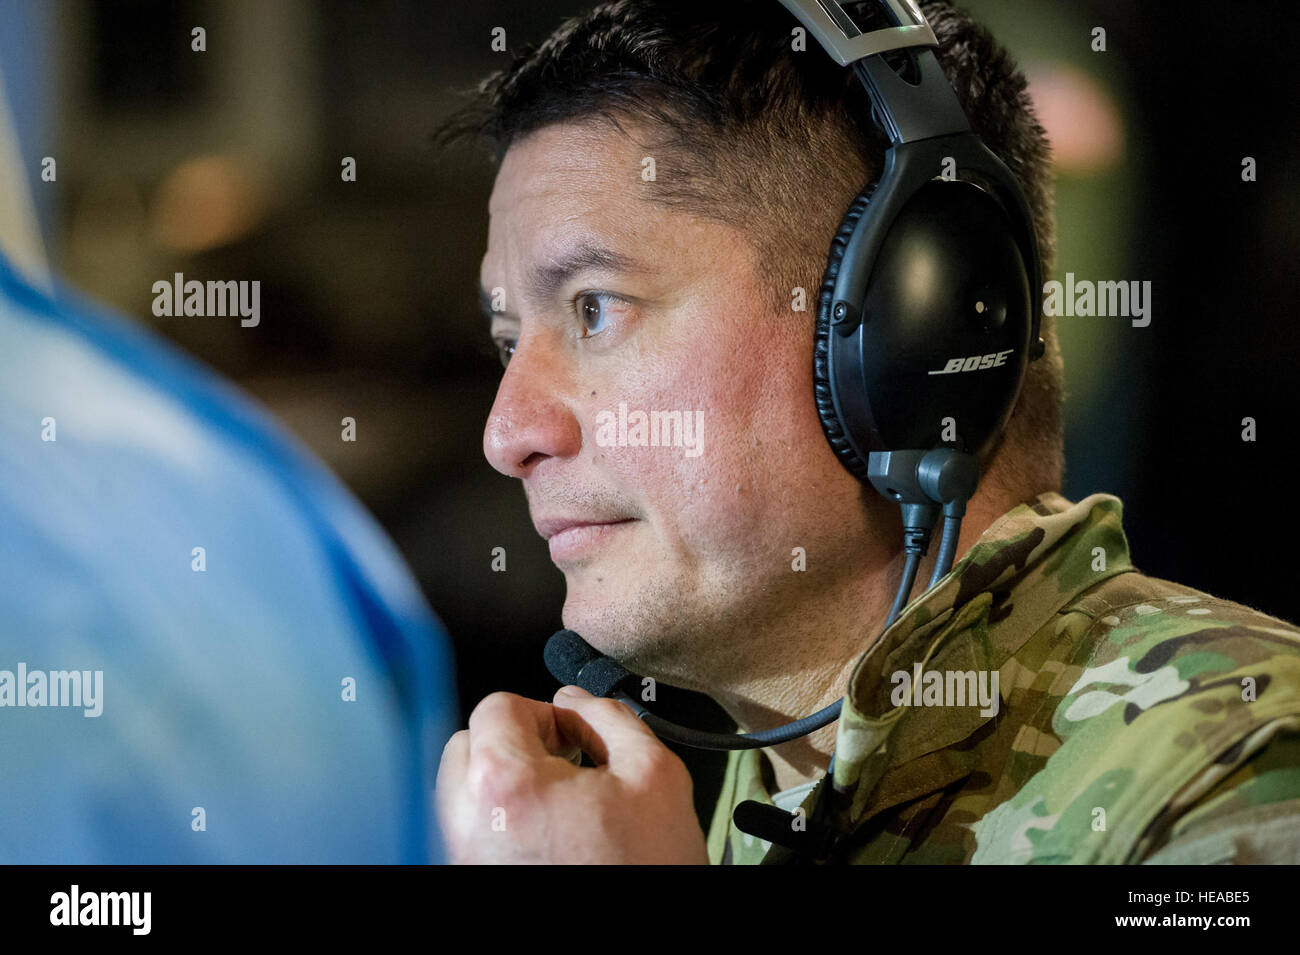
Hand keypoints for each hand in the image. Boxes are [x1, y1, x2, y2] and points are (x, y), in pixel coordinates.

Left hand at [435, 685, 708, 863]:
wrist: (645, 938)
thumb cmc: (645, 869)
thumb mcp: (654, 773)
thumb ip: (611, 717)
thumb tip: (577, 701)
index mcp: (506, 782)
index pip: (497, 706)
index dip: (544, 713)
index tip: (571, 736)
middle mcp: (467, 821)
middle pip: (468, 743)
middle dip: (514, 743)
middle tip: (561, 765)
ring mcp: (462, 856)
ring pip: (460, 788)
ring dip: (500, 780)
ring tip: (553, 803)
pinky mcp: (469, 875)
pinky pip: (466, 829)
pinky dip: (495, 819)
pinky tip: (541, 834)